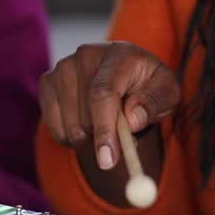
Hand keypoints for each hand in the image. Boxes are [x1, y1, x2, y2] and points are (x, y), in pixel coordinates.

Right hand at [38, 42, 178, 168]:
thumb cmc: (149, 87)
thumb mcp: (167, 94)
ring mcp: (63, 66)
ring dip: (88, 139)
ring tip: (106, 126)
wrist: (127, 76)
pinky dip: (70, 136)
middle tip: (120, 144)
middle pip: (84, 115)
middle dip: (102, 139)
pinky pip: (53, 125)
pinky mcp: (47, 81)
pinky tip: (86, 123)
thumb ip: (154, 103)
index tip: (108, 160)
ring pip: (68, 125)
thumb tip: (132, 119)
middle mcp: (86, 55)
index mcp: (119, 54)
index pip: (103, 93)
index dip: (104, 129)